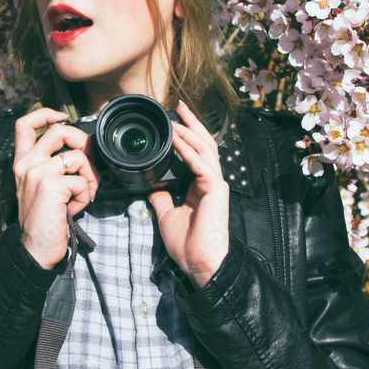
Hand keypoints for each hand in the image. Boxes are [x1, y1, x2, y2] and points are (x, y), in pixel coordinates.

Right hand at [13, 107, 99, 269]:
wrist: (35, 249)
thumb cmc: (42, 221)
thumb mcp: (40, 188)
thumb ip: (51, 166)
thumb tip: (81, 152)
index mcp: (22, 162)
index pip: (25, 124)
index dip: (45, 113)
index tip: (62, 117)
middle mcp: (26, 164)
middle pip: (59, 130)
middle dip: (83, 143)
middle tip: (88, 165)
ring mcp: (37, 173)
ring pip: (77, 156)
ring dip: (90, 177)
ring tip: (83, 195)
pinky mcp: (51, 185)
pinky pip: (81, 181)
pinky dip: (86, 196)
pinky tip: (75, 208)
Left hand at [148, 100, 229, 289]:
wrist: (198, 262)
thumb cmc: (187, 243)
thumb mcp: (167, 213)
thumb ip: (162, 196)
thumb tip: (151, 184)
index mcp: (200, 185)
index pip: (195, 152)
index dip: (186, 135)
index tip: (173, 121)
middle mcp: (210, 181)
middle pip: (204, 144)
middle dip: (192, 124)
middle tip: (179, 106)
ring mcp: (215, 184)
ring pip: (205, 149)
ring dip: (189, 132)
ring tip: (177, 118)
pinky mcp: (216, 189)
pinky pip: (201, 164)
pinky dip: (188, 151)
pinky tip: (177, 140)